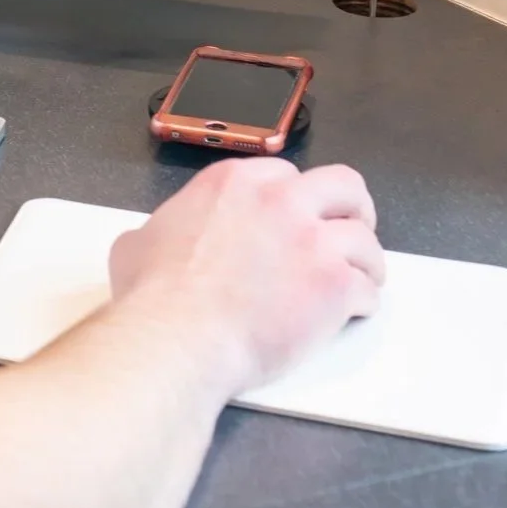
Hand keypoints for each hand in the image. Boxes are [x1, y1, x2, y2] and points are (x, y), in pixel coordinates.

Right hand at [108, 159, 384, 394]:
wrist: (179, 334)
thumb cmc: (153, 293)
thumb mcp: (140, 241)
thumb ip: (166, 230)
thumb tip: (157, 244)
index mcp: (233, 183)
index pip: (284, 173)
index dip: (294, 196)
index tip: (296, 215)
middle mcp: (279, 201)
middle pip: (343, 185)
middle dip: (352, 207)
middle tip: (347, 229)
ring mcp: (311, 241)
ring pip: (365, 239)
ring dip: (364, 260)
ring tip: (358, 279)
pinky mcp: (334, 284)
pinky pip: (366, 288)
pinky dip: (363, 301)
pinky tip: (351, 313)